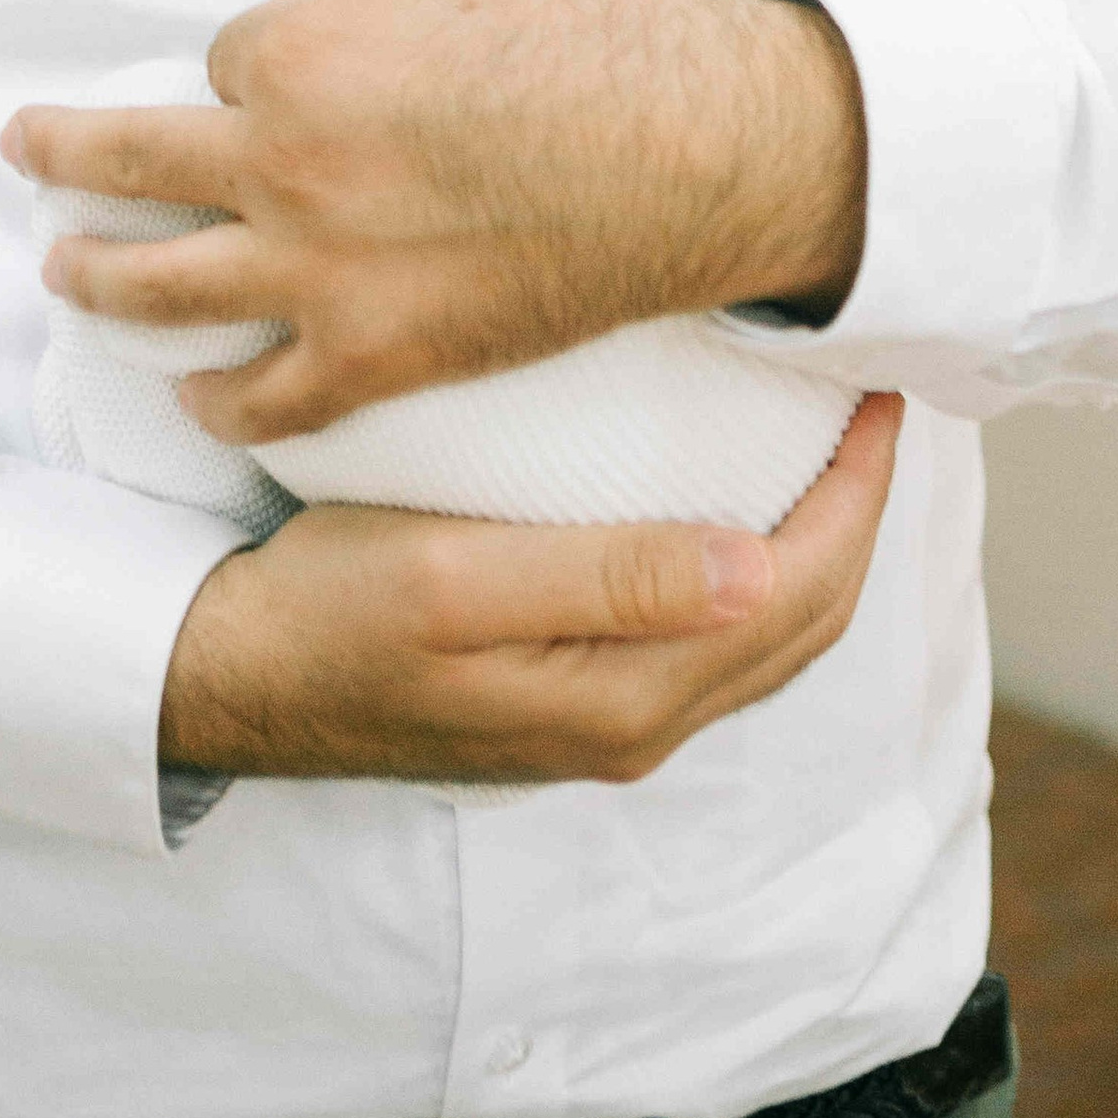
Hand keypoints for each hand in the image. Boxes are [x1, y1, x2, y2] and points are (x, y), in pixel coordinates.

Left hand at [2, 0, 866, 442]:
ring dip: (98, 277)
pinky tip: (187, 389)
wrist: (701, 150)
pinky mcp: (380, 358)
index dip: (243, 63)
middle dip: (63, 154)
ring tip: (63, 269)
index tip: (256, 72)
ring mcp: (323, 274)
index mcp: (298, 53)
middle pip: (133, 165)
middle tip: (28, 148)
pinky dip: (213, 395)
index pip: (219, 57)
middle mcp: (284, 166)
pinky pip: (263, 395)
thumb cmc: (600, 29)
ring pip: (163, 288)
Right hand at [160, 394, 903, 782]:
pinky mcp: (574, 701)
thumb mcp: (450, 579)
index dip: (857, 493)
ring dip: (813, 540)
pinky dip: (753, 565)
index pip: (797, 592)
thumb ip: (602, 578)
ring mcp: (606, 721)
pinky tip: (733, 499)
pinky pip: (708, 637)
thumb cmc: (328, 612)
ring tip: (825, 439)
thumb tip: (753, 566)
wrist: (237, 680)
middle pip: (803, 620)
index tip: (880, 391)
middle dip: (858, 511)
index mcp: (624, 697)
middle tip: (874, 398)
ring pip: (763, 635)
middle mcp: (636, 725)